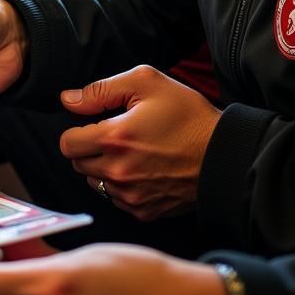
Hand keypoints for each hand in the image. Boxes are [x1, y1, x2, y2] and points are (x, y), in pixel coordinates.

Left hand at [58, 65, 221, 220]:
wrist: (226, 155)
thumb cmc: (188, 116)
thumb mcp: (146, 83)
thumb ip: (100, 90)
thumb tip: (67, 100)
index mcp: (115, 139)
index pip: (68, 143)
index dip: (78, 130)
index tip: (97, 124)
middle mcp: (119, 172)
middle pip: (78, 163)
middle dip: (90, 148)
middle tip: (116, 136)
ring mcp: (132, 196)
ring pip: (95, 182)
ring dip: (103, 168)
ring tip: (132, 153)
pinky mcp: (145, 211)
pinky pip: (116, 199)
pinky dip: (121, 186)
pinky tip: (142, 170)